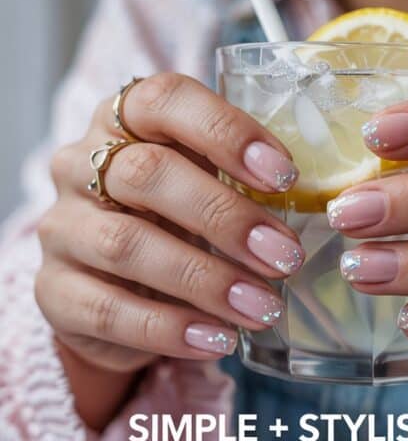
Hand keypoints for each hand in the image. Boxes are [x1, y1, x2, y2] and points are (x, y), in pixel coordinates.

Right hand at [35, 73, 301, 381]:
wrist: (109, 300)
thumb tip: (318, 206)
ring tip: (262, 308)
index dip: (225, 131)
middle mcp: (80, 166)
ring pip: (127, 245)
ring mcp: (64, 230)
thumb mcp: (202, 193)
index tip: (285, 175)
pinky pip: (110, 311)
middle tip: (285, 257)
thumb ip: (240, 186)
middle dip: (225, 217)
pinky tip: (217, 340)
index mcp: (122, 121)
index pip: (164, 100)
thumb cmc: (170, 231)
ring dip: (205, 280)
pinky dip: (170, 329)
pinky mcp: (56, 293)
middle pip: (147, 175)